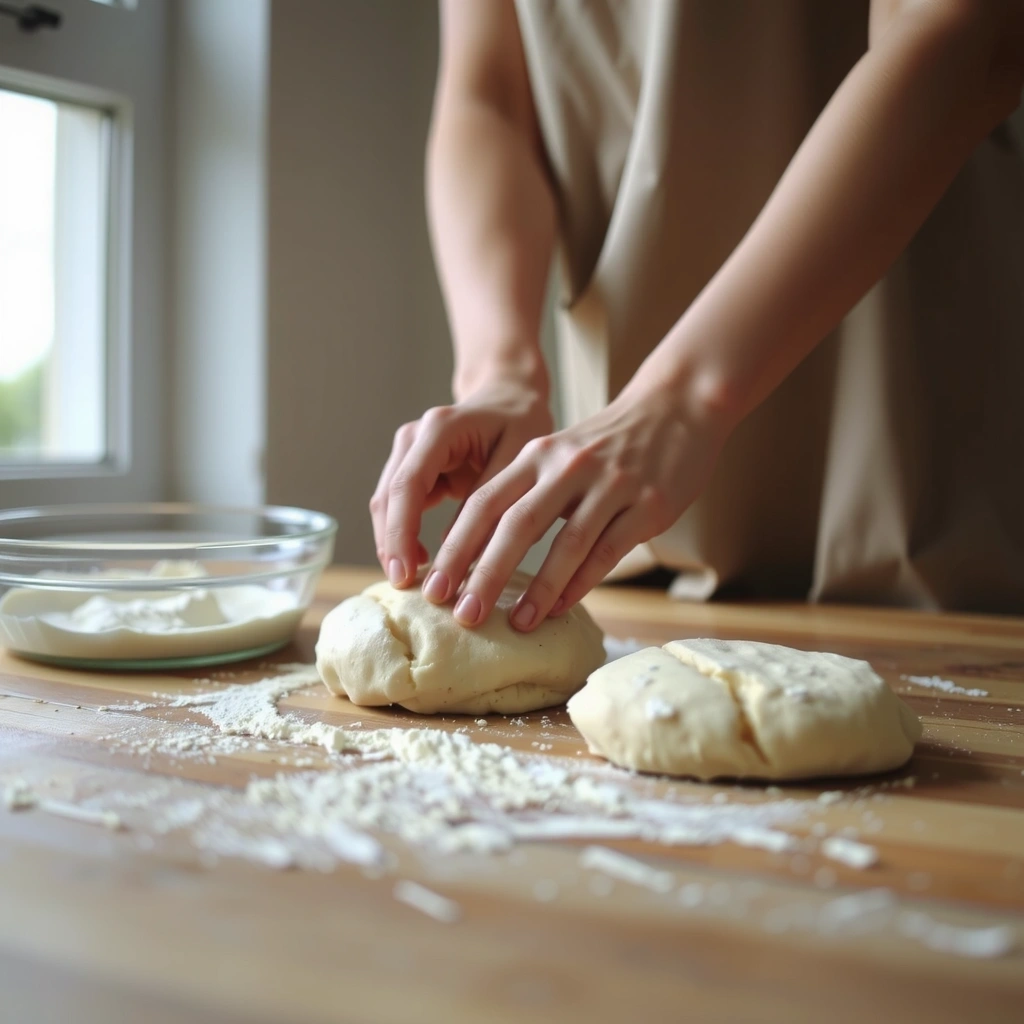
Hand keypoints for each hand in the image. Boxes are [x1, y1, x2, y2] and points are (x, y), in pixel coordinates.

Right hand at [371, 377, 553, 585]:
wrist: (509, 396)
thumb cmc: (521, 422)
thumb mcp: (518, 458)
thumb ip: (491, 501)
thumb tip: (464, 554)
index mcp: (440, 428)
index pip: (408, 485)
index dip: (402, 533)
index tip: (406, 573)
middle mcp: (414, 437)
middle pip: (388, 498)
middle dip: (392, 545)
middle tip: (406, 587)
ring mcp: (408, 451)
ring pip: (386, 504)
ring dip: (394, 543)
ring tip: (413, 582)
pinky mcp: (413, 468)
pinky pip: (399, 506)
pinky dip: (405, 535)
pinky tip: (424, 562)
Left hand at [422, 382, 728, 629]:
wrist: (676, 406)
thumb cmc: (610, 443)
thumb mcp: (559, 454)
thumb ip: (526, 494)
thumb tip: (482, 556)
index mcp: (537, 455)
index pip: (484, 503)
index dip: (455, 547)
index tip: (432, 586)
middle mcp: (568, 467)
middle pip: (516, 524)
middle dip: (484, 573)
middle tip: (462, 614)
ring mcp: (610, 485)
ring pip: (566, 542)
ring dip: (538, 589)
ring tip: (515, 624)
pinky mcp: (648, 504)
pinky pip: (608, 550)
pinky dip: (582, 582)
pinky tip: (562, 608)